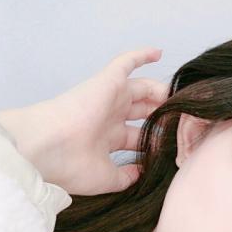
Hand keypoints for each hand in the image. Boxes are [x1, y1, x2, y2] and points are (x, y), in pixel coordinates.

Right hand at [0, 47, 168, 194]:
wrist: (49, 149)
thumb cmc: (73, 166)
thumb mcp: (107, 178)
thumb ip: (126, 176)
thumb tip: (141, 172)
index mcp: (107, 140)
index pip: (137, 137)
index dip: (154, 141)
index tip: (173, 146)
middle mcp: (109, 118)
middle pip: (143, 112)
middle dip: (161, 114)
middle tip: (183, 117)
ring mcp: (109, 99)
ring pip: (141, 89)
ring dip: (159, 91)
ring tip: (181, 95)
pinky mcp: (108, 82)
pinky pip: (125, 62)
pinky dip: (141, 56)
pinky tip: (160, 52)